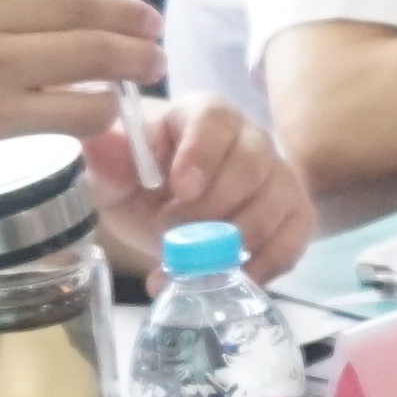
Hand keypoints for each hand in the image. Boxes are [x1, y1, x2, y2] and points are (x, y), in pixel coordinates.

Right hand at [0, 0, 163, 193]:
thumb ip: (16, 1)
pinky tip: (79, 124)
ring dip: (117, 98)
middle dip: (141, 53)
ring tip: (124, 95)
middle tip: (157, 57)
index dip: (126, 13)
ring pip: (86, 99)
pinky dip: (77, 129)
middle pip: (96, 46)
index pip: (78, 2)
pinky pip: (55, 137)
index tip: (147, 20)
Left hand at [98, 99, 312, 274]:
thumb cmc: (138, 180)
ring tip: (192, 265)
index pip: (215, 120)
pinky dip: (264, 265)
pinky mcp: (292, 216)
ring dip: (235, 241)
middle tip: (172, 235)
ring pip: (278, 203)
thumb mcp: (110, 171)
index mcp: (203, 116)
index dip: (202, 153)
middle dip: (213, 208)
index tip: (180, 188)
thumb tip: (103, 144)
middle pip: (252, 164)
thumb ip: (107, 158)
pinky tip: (229, 280)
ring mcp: (277, 177)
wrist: (160, 209)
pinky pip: (293, 239)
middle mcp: (250, 139)